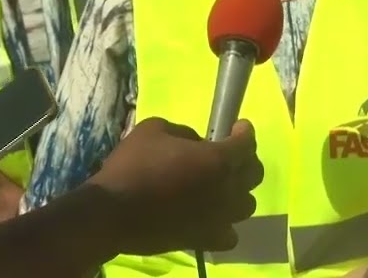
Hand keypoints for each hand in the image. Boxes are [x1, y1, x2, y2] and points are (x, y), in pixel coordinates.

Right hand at [87, 117, 262, 255]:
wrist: (113, 212)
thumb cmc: (132, 166)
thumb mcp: (154, 129)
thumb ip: (183, 131)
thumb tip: (195, 142)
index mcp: (218, 159)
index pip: (247, 143)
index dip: (245, 132)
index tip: (237, 127)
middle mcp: (227, 189)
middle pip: (254, 174)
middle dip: (245, 160)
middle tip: (229, 155)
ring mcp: (219, 218)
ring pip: (246, 205)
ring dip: (238, 192)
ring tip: (221, 187)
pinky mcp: (205, 240)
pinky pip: (230, 235)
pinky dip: (226, 225)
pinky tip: (213, 218)